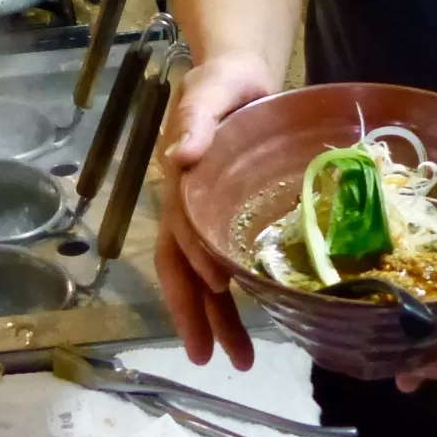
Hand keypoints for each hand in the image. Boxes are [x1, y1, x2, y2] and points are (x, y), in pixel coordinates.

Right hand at [154, 51, 276, 371]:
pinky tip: (257, 321)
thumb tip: (178, 157)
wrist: (244, 77)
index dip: (193, 259)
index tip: (214, 288)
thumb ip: (197, 118)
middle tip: (208, 358)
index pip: (182, 230)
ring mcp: (210, 217)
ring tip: (241, 360)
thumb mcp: (211, 89)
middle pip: (185, 268)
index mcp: (182, 182)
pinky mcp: (232, 219)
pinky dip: (237, 298)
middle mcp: (190, 207)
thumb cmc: (225, 82)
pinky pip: (228, 266)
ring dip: (218, 319)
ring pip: (205, 277)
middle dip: (195, 314)